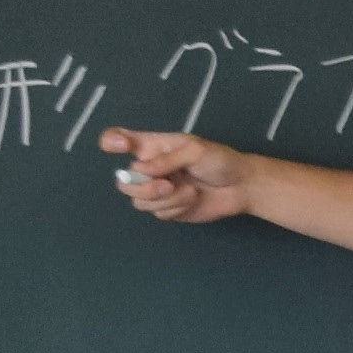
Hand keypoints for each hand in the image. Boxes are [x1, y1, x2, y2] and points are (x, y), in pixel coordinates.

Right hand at [102, 126, 258, 221]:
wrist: (240, 186)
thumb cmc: (219, 160)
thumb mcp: (195, 151)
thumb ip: (166, 160)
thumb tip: (141, 171)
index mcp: (152, 147)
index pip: (120, 139)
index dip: (112, 141)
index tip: (115, 145)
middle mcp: (150, 168)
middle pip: (124, 182)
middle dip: (143, 187)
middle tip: (167, 185)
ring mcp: (157, 190)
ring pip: (139, 201)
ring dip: (164, 199)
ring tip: (189, 191)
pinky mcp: (167, 208)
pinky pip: (158, 213)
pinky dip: (176, 208)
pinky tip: (193, 199)